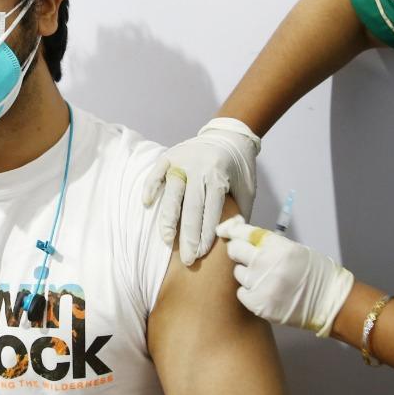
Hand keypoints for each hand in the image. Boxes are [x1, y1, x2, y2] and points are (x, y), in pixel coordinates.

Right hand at [142, 117, 260, 265]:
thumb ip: (240, 212)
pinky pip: (156, 172)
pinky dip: (151, 187)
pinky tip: (146, 203)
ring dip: (168, 219)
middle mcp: (198, 169)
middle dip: (188, 236)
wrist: (230, 134)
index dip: (205, 235)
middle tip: (186, 259)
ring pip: (171, 194)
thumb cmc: (240, 168)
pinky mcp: (169, 155)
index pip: (210, 212)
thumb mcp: (247, 189)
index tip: (200, 254)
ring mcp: (181, 161)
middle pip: (190, 208)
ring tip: (166, 240)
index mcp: (218, 177)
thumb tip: (231, 239)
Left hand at [216, 215, 354, 337]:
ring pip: (238, 273)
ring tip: (265, 279)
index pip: (245, 232)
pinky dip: (249, 292)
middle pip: (235, 250)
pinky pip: (241, 293)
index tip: (225, 230)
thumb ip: (268, 243)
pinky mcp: (259, 304)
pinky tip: (264, 292)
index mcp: (278, 246)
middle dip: (239, 252)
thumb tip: (240, 233)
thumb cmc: (314, 273)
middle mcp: (267, 263)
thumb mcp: (294, 249)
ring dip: (247, 274)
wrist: (329, 302)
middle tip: (248, 257)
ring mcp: (262, 285)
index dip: (232, 230)